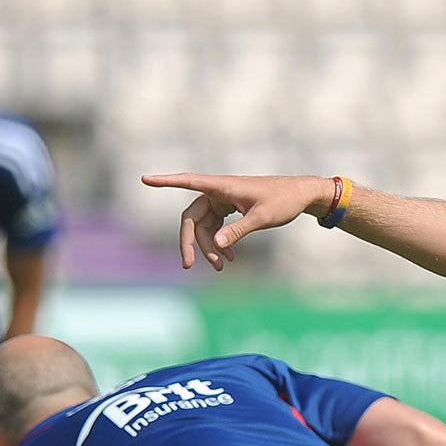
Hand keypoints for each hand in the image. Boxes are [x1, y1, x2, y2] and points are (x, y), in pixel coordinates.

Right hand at [139, 173, 331, 269]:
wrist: (301, 195)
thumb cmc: (283, 201)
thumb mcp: (262, 218)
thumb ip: (239, 231)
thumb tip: (216, 245)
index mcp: (223, 186)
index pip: (188, 181)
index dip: (165, 181)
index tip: (144, 179)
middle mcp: (218, 191)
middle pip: (192, 217)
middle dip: (190, 242)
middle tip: (187, 265)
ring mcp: (222, 200)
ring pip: (204, 226)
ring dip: (208, 247)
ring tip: (221, 267)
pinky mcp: (229, 208)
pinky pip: (215, 227)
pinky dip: (219, 242)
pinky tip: (228, 258)